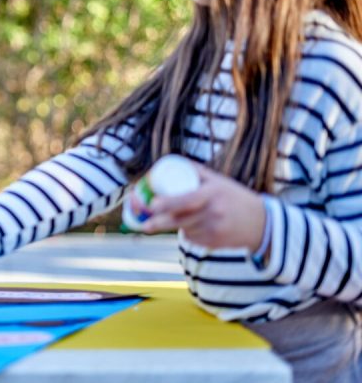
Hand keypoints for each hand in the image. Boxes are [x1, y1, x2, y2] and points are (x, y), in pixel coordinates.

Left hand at [140, 163, 266, 250]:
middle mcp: (214, 213)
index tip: (152, 204)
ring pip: (185, 230)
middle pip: (181, 220)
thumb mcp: (218, 181)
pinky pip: (193, 238)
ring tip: (169, 221)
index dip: (168, 203)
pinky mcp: (215, 244)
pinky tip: (196, 227)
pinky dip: (188, 233)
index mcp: (213, 194)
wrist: (262, 223)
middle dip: (159, 223)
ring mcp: (215, 230)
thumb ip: (196, 171)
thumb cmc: (234, 197)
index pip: (187, 200)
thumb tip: (169, 162)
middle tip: (143, 225)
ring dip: (174, 227)